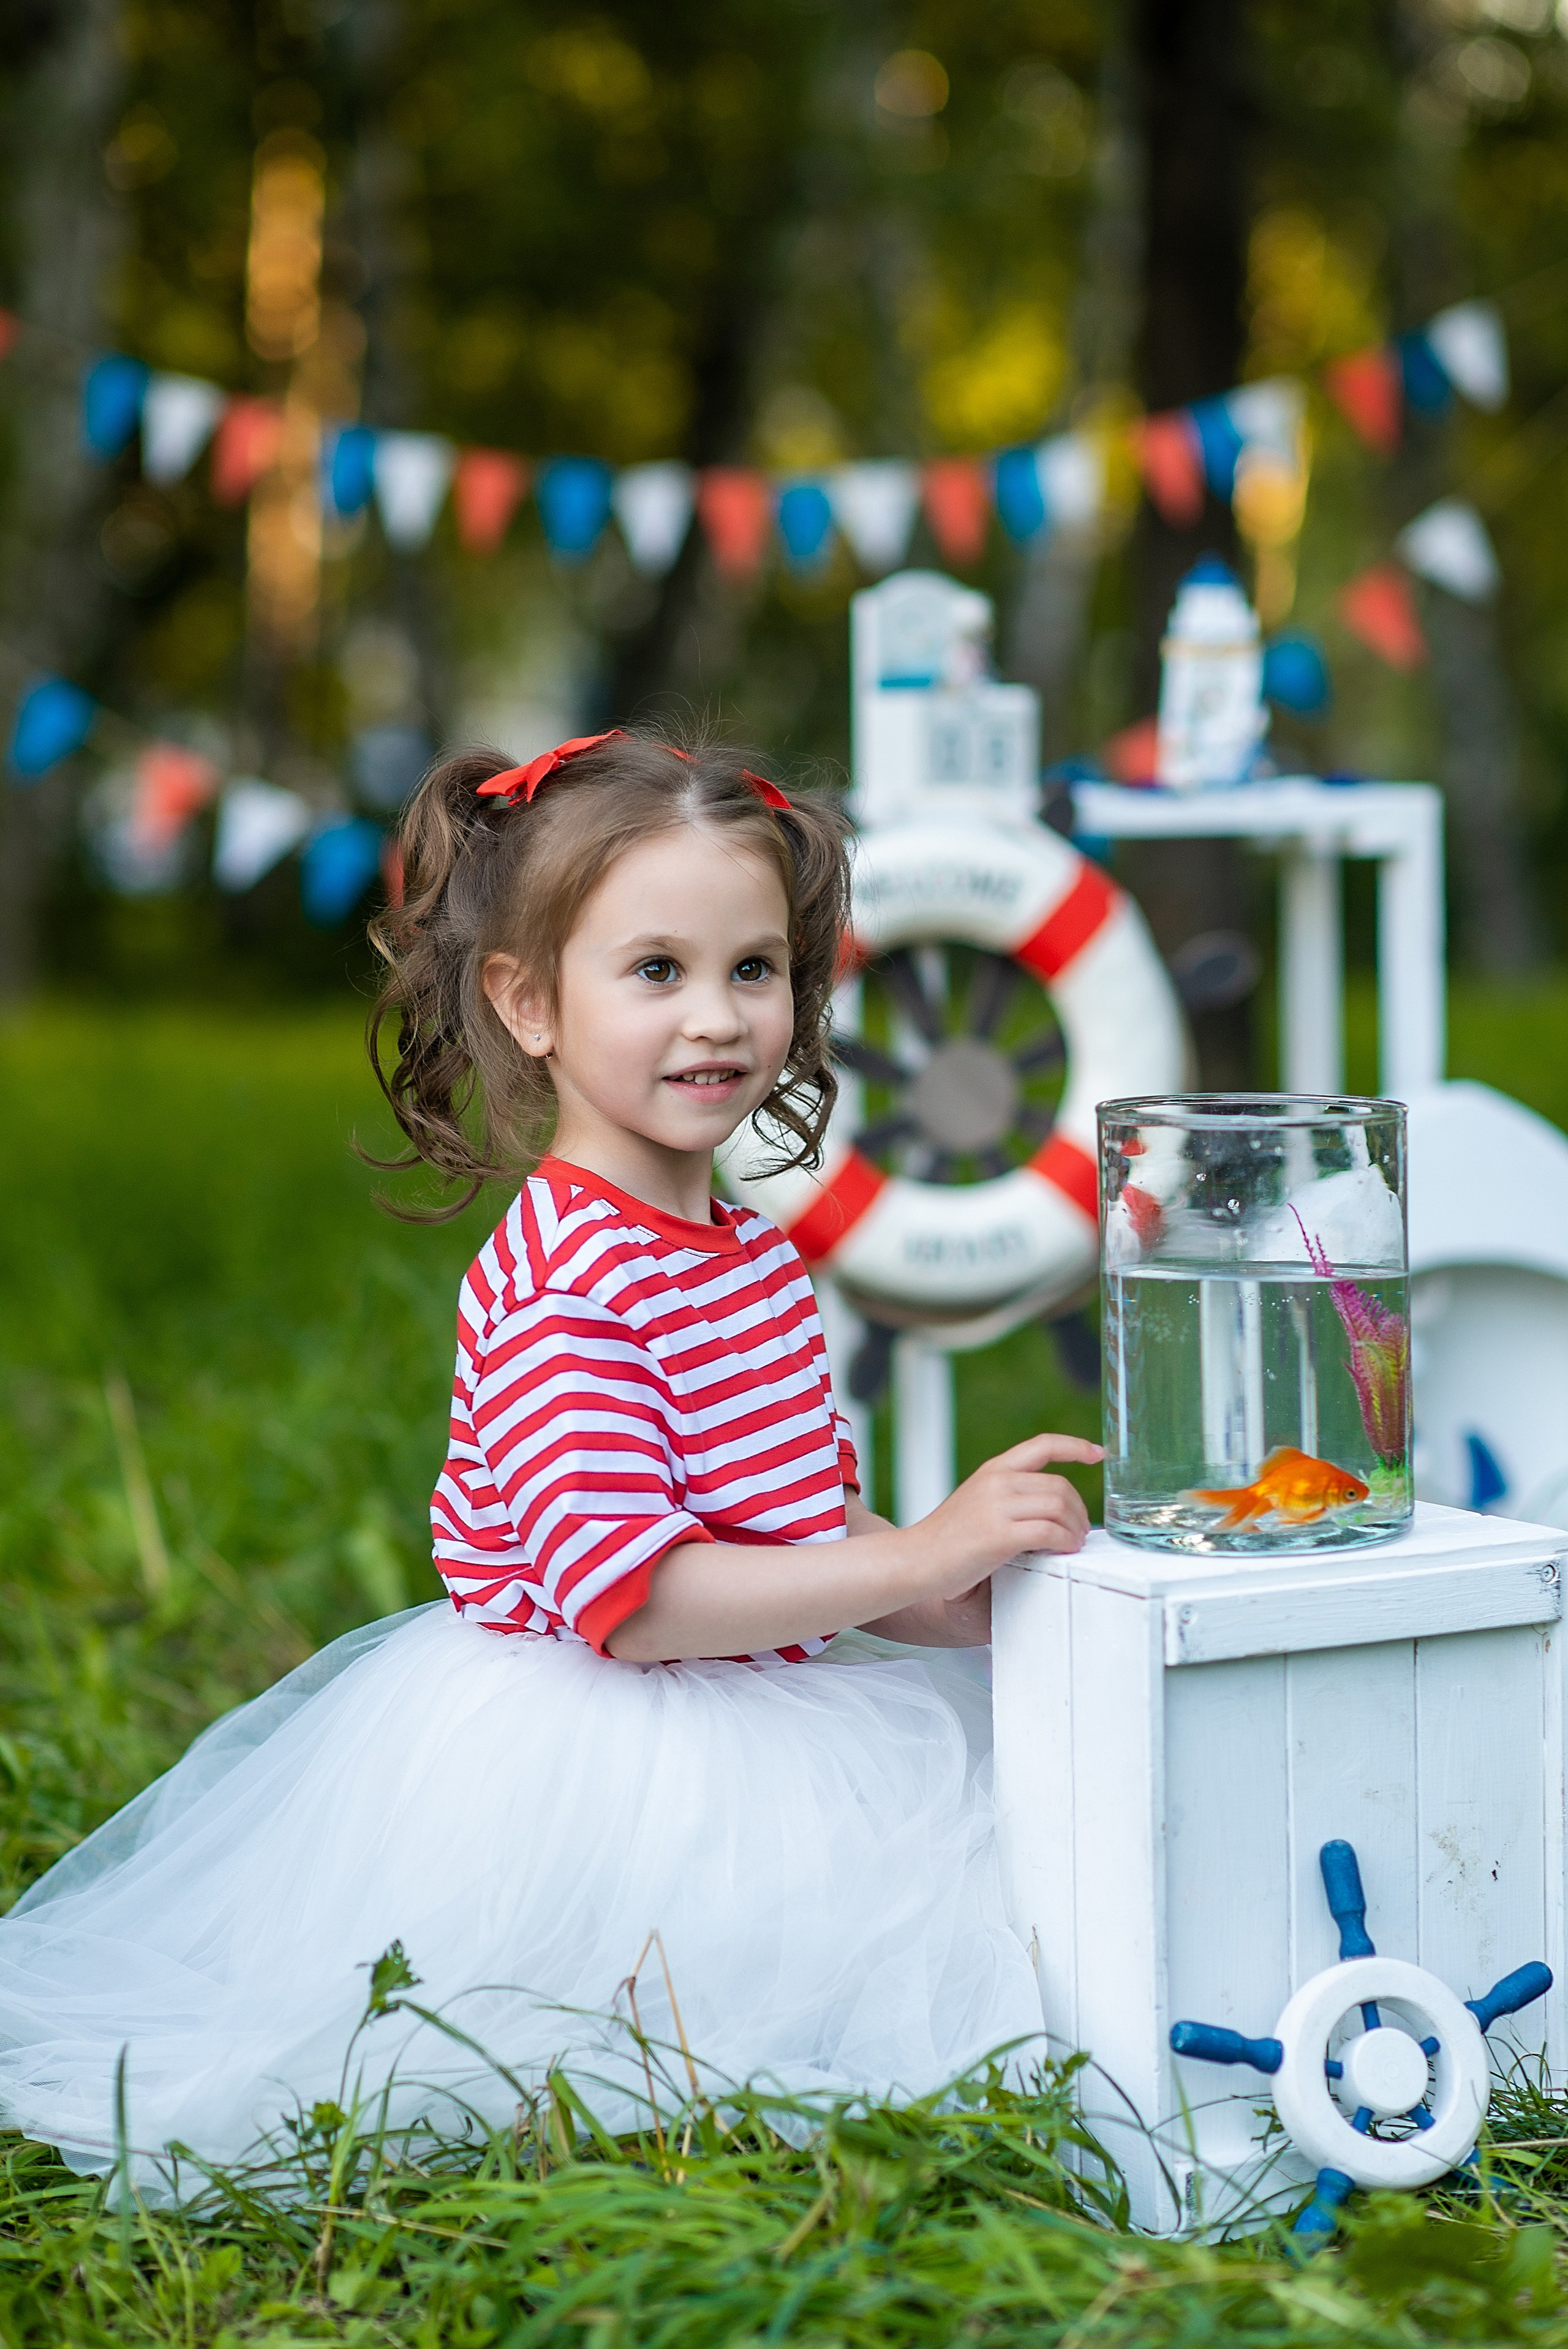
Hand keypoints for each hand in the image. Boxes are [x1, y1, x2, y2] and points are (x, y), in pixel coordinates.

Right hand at [906, 1432, 1101, 1597]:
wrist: (915, 1559)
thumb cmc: (947, 1539)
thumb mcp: (977, 1501)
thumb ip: (1009, 1496)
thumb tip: (1053, 1507)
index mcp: (993, 1470)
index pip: (1042, 1445)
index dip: (1075, 1446)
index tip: (1097, 1453)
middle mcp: (997, 1481)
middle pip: (1060, 1484)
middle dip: (1079, 1509)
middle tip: (1080, 1530)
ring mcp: (997, 1506)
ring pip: (1059, 1506)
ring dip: (1076, 1527)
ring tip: (1073, 1542)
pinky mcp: (1000, 1534)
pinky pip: (1050, 1531)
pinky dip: (1065, 1541)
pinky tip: (1063, 1550)